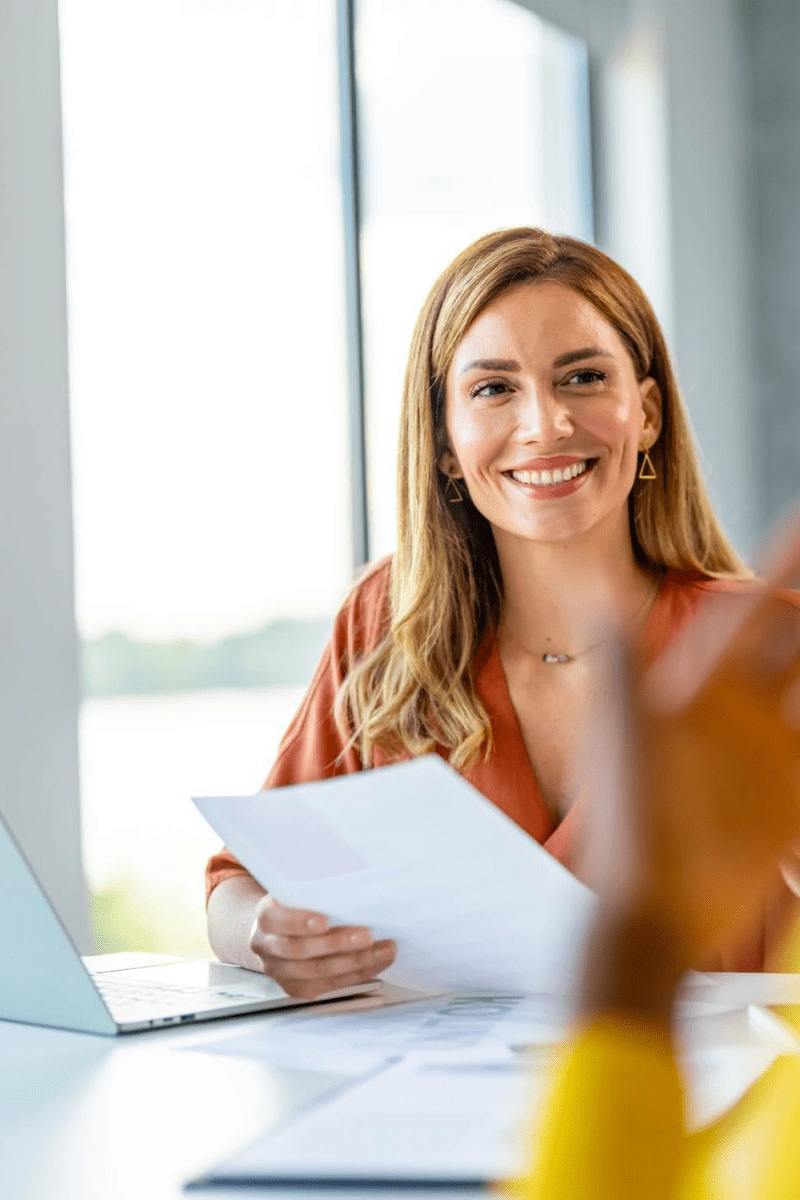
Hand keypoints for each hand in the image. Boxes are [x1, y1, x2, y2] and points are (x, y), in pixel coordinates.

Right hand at [248, 895, 395, 999]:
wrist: (278, 930)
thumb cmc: (297, 904)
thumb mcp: (298, 890)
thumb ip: (315, 888)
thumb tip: (354, 876)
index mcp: (266, 917)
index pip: (276, 920)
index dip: (299, 922)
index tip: (325, 920)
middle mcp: (267, 947)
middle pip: (300, 950)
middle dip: (337, 944)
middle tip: (367, 935)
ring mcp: (280, 971)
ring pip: (317, 972)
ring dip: (355, 962)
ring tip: (383, 950)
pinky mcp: (297, 988)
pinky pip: (329, 985)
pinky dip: (358, 974)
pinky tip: (377, 962)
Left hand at [580, 520, 799, 997]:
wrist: (647, 906)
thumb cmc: (628, 818)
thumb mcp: (624, 736)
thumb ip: (621, 666)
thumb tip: (600, 595)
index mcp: (698, 682)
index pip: (748, 612)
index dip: (780, 567)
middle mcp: (737, 709)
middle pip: (793, 641)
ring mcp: (765, 751)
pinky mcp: (785, 798)